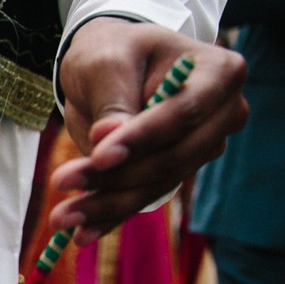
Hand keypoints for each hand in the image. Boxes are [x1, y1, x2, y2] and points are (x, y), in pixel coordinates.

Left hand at [50, 18, 247, 245]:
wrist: (115, 63)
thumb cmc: (115, 50)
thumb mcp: (107, 60)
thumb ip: (113, 98)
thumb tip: (109, 140)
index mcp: (219, 73)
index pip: (184, 112)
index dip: (142, 138)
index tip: (100, 155)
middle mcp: (223, 115)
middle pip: (173, 157)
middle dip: (117, 176)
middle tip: (62, 181)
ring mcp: (202, 147)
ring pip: (157, 184)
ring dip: (107, 204)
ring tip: (62, 216)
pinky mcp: (176, 171)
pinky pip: (145, 198)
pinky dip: (111, 216)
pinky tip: (82, 232)